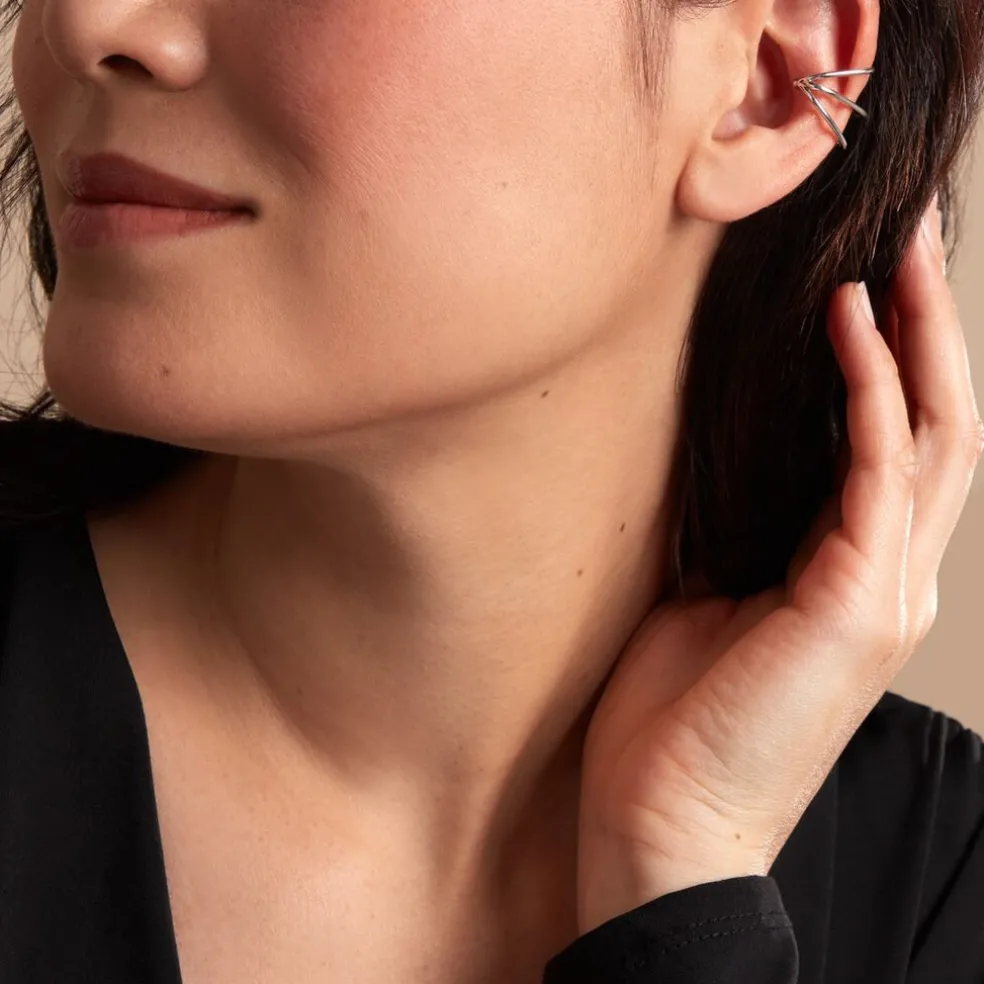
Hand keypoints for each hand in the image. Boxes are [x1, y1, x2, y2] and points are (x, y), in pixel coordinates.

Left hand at [574, 197, 983, 935]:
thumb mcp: (707, 594)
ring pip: (933, 432)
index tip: (873, 275)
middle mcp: (888, 575)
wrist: (662, 821)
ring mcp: (884, 588)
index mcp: (851, 574)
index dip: (897, 357)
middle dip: (930, 323)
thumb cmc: (676, 715)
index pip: (896, 443)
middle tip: (918, 231)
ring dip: (919, 333)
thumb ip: (737, 526)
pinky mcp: (857, 600)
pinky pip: (880, 468)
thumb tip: (725, 453)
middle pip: (936, 421)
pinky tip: (850, 319)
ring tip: (906, 247)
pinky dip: (872, 388)